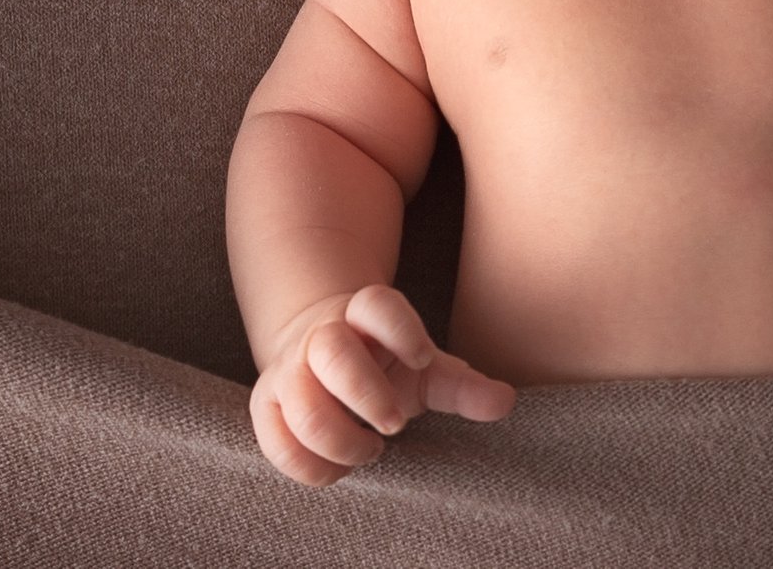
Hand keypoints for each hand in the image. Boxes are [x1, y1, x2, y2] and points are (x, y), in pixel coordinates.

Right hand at [248, 284, 517, 487]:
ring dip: (341, 439)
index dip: (402, 330)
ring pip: (300, 405)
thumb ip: (463, 387)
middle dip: (367, 394)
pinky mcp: (267, 405)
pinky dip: (310, 465)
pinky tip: (339, 467)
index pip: (377, 306)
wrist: (320, 354)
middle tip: (395, 424)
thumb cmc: (387, 365)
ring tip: (370, 449)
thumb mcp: (427, 371)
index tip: (423, 358)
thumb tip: (505, 402)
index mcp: (364, 314)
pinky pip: (274, 441)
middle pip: (332, 352)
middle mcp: (322, 337)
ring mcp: (288, 370)